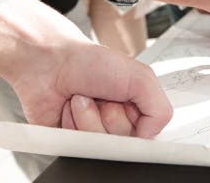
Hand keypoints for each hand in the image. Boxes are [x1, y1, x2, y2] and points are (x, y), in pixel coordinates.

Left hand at [0, 0, 171, 137]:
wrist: (49, 62)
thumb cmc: (89, 61)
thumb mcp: (141, 76)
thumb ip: (160, 109)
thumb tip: (150, 135)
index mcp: (135, 106)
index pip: (148, 134)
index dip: (139, 123)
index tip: (129, 105)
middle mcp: (115, 121)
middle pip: (123, 141)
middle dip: (112, 116)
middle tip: (104, 96)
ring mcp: (92, 131)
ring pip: (99, 146)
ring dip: (89, 118)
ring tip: (83, 98)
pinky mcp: (70, 141)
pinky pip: (78, 148)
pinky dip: (72, 125)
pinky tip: (69, 107)